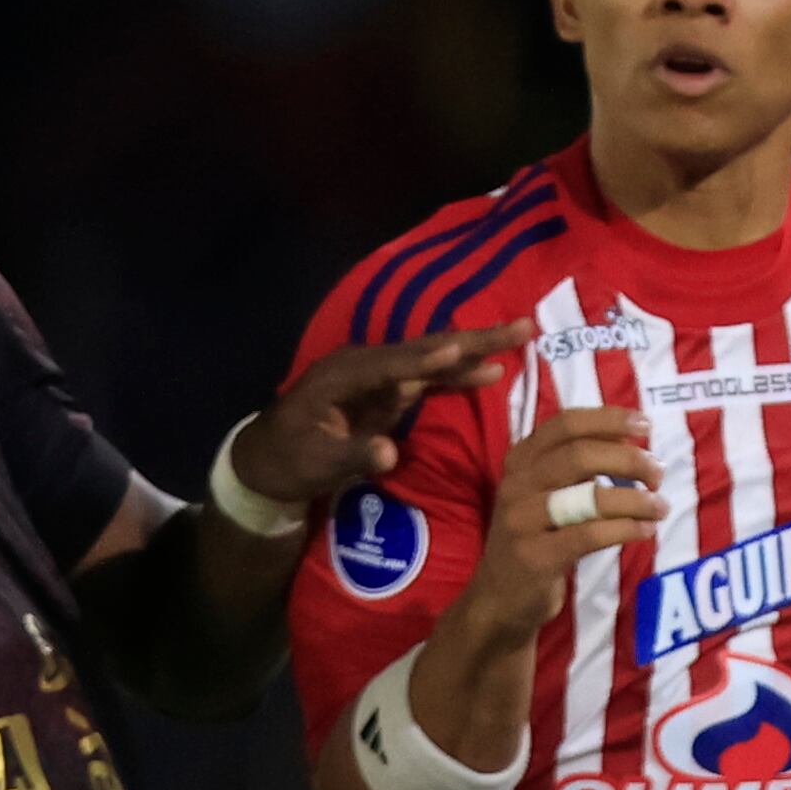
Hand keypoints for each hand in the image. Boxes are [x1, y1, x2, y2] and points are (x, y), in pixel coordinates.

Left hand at [237, 322, 534, 509]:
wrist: (269, 459)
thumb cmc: (288, 460)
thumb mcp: (315, 464)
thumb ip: (353, 455)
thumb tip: (390, 453)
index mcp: (342, 374)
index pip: (390, 364)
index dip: (424, 359)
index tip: (458, 350)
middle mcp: (365, 363)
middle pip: (424, 348)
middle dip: (471, 339)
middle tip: (521, 326)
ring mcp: (379, 374)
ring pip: (433, 357)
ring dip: (476, 348)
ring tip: (521, 335)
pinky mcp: (390, 389)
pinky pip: (431, 376)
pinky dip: (460, 372)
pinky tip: (492, 369)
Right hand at [461, 404, 661, 643]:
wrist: (498, 598)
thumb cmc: (534, 538)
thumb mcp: (544, 492)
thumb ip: (575, 466)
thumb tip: (629, 441)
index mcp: (520, 460)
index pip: (565, 424)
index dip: (608, 419)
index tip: (644, 424)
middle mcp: (517, 484)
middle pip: (581, 455)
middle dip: (629, 459)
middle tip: (658, 473)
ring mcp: (522, 521)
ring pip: (589, 496)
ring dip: (635, 498)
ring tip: (660, 506)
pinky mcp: (535, 557)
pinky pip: (590, 535)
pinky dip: (625, 529)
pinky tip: (645, 530)